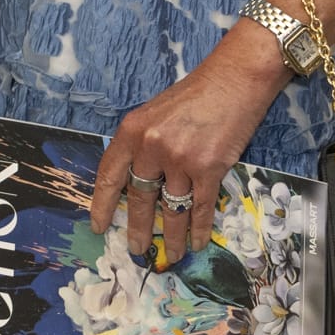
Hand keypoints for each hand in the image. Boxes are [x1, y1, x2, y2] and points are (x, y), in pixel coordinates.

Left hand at [89, 23, 288, 266]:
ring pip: (171, 209)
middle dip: (137, 228)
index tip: (98, 225)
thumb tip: (135, 178)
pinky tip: (195, 243)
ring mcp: (180, 159)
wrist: (235, 79)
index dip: (102, 204)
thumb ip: (143, 143)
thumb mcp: (155, 112)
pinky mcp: (209, 168)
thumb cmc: (196, 93)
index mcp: (133, 130)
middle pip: (139, 197)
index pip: (109, 174)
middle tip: (135, 248)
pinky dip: (197, 229)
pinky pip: (200, 208)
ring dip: (170, 236)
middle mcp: (152, 146)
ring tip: (168, 255)